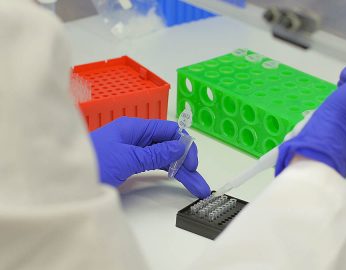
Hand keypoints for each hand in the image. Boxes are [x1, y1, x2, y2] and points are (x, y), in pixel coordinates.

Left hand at [90, 117, 210, 197]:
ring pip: (163, 158)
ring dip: (181, 171)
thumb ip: (156, 153)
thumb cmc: (90, 163)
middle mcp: (136, 136)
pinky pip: (153, 165)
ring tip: (197, 187)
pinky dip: (167, 172)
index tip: (192, 164)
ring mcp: (132, 150)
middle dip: (186, 163)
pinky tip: (178, 179)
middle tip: (200, 183)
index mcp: (135, 127)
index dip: (185, 146)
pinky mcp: (128, 164)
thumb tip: (181, 146)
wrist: (60, 179)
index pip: (169, 131)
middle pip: (169, 146)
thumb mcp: (126, 158)